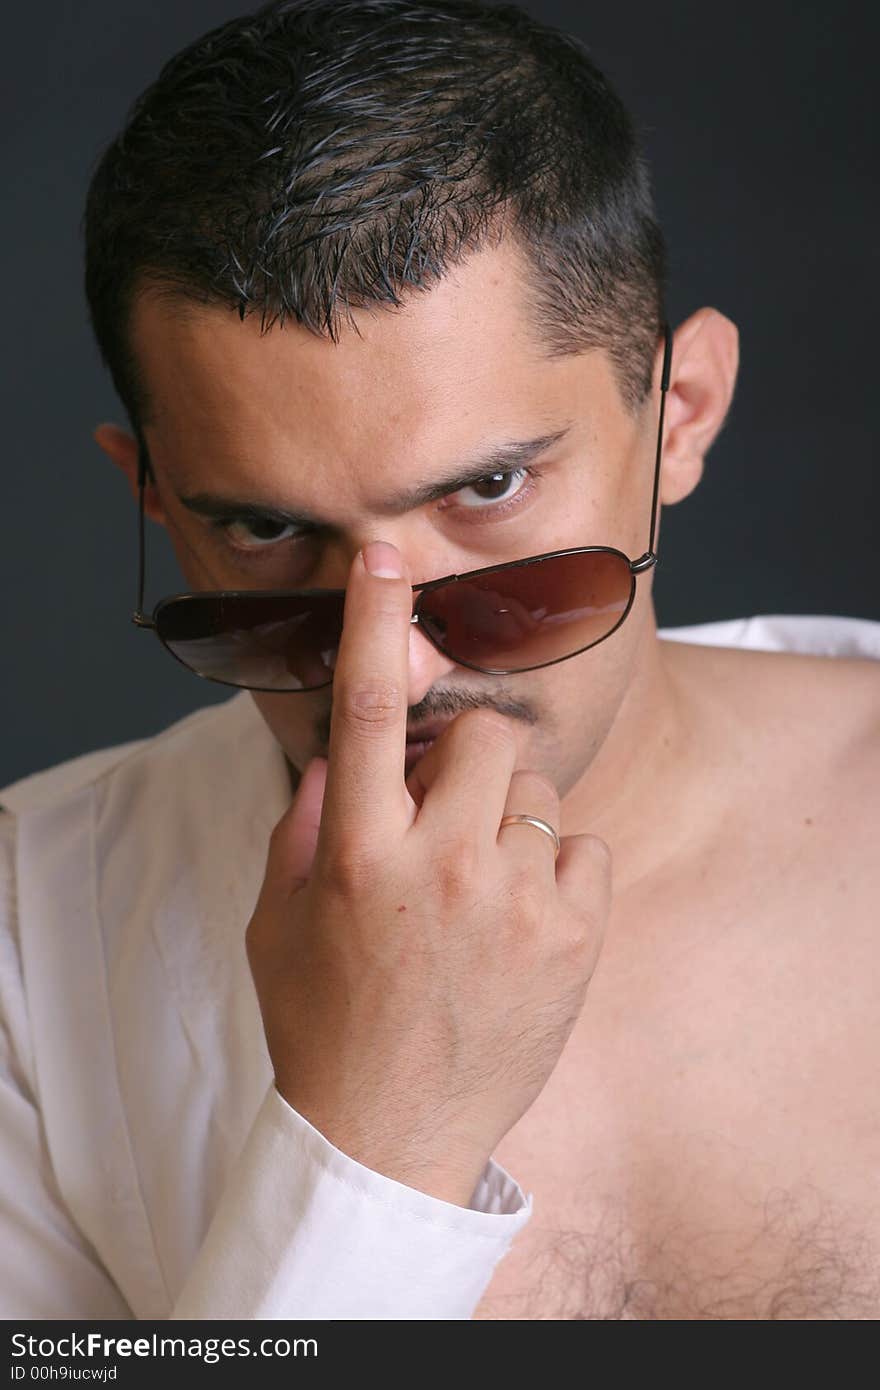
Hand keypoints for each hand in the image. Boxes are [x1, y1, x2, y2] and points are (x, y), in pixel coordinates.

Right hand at [245, 541, 610, 1205]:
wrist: (390, 1135)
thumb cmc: (323, 1023)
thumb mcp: (277, 921)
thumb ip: (303, 826)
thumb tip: (337, 758)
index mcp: (357, 855)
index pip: (362, 712)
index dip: (373, 623)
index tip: (385, 557)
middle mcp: (438, 865)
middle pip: (482, 733)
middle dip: (468, 757)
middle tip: (449, 813)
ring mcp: (513, 900)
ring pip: (534, 791)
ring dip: (507, 821)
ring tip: (480, 892)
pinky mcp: (572, 936)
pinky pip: (584, 848)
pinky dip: (556, 872)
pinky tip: (520, 924)